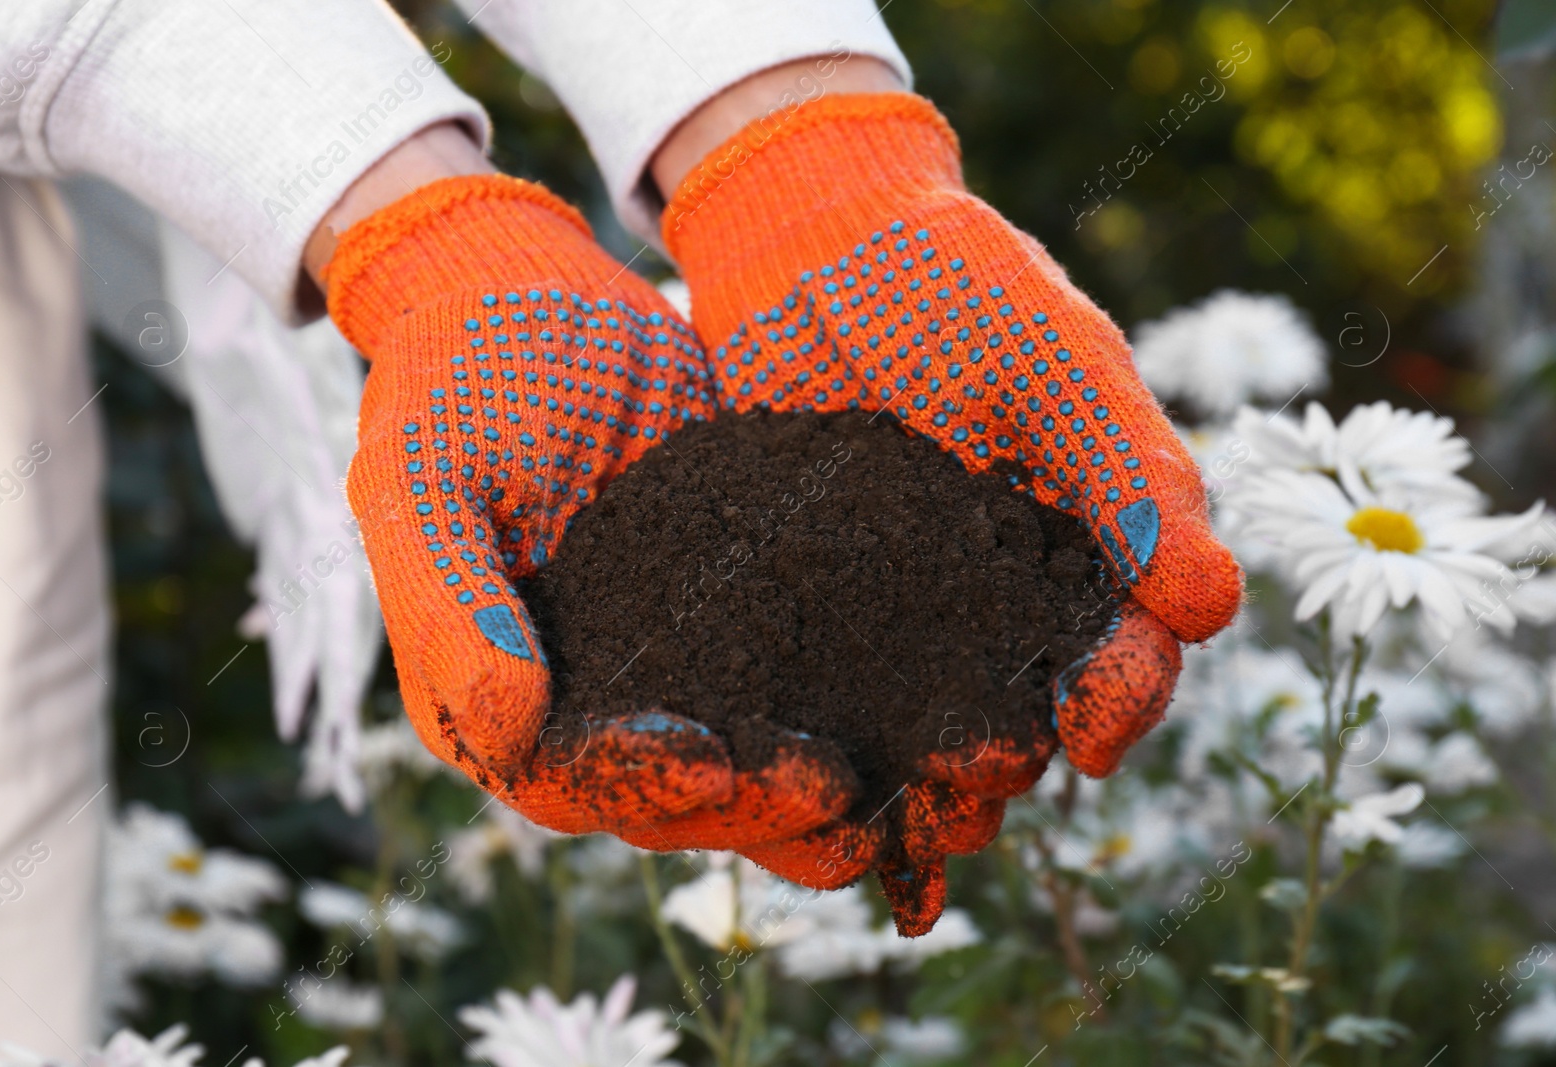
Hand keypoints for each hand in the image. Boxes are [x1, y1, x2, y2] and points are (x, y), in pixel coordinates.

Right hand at [323, 172, 853, 846]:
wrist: (534, 291)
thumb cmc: (460, 374)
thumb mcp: (423, 474)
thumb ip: (447, 604)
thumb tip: (505, 729)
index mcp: (496, 699)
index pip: (572, 779)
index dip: (644, 784)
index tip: (717, 766)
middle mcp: (596, 707)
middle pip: (684, 795)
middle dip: (763, 804)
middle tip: (843, 792)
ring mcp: (681, 667)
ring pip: (761, 759)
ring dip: (836, 788)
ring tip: (917, 790)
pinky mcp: (753, 616)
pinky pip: (814, 675)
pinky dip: (875, 700)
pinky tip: (943, 705)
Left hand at [659, 92, 1233, 931]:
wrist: (815, 233)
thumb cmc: (959, 278)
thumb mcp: (1059, 362)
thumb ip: (1133, 475)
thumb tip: (1212, 610)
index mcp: (1086, 538)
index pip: (1124, 643)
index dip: (1121, 697)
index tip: (1090, 733)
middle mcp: (1000, 587)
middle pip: (1026, 703)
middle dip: (1013, 757)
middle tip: (980, 793)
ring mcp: (903, 597)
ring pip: (929, 714)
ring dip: (924, 776)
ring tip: (901, 824)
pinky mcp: (814, 592)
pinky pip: (830, 680)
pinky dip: (831, 734)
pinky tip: (809, 777)